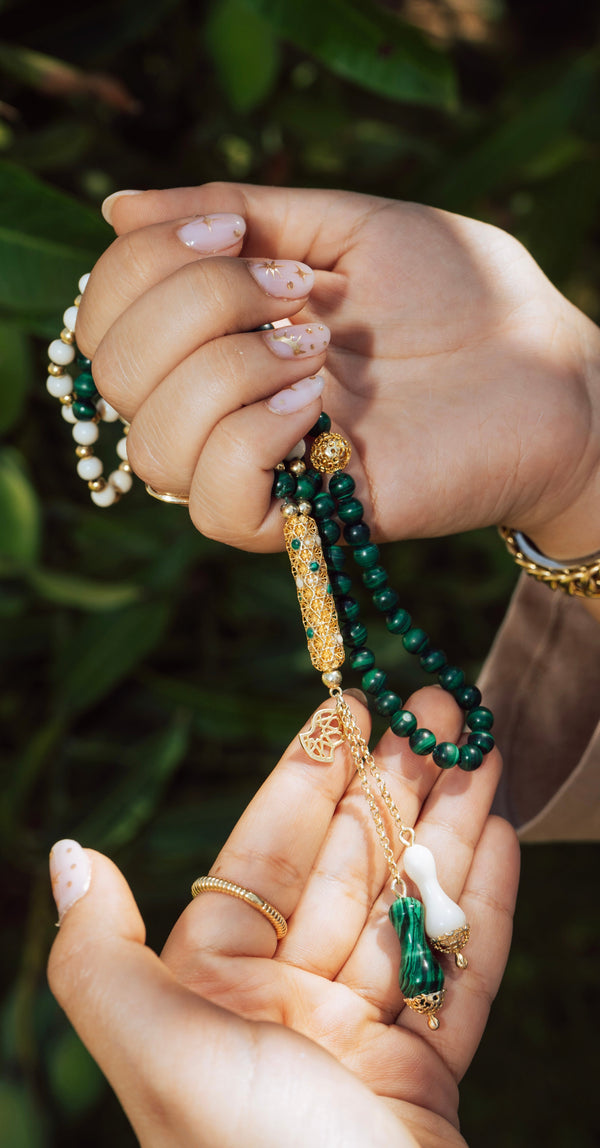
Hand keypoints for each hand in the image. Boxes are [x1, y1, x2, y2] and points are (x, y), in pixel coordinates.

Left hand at [48, 689, 518, 1147]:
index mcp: (215, 991)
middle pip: (349, 866)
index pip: (266, 852)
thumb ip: (100, 956)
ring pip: (411, 905)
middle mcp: (285, 1006)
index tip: (347, 707)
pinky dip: (483, 900)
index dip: (310, 774)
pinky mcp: (426, 1075)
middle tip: (437, 706)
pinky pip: (461, 970)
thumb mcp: (160, 1051)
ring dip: (448, 823)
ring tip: (481, 747)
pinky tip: (500, 831)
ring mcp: (360, 1038)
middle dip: (395, 783)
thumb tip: (71, 853)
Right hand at [76, 183, 599, 558]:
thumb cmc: (462, 297)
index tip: (235, 232)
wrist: (551, 373)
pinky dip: (248, 441)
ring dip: (224, 372)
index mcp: (220, 335)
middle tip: (293, 288)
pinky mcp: (307, 521)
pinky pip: (216, 505)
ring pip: (152, 447)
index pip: (106, 318)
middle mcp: (222, 406)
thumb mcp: (346, 225)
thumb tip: (115, 210)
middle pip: (115, 377)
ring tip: (317, 350)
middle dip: (193, 306)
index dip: (143, 266)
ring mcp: (261, 467)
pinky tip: (314, 405)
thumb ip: (238, 212)